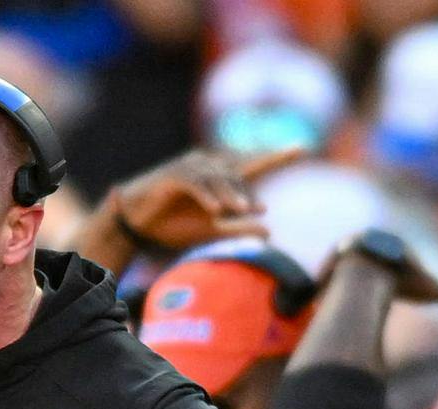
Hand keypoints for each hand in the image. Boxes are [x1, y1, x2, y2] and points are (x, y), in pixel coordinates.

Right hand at [110, 145, 303, 256]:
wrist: (134, 225)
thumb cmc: (171, 225)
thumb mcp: (211, 230)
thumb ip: (239, 228)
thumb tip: (270, 230)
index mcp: (218, 178)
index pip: (251, 164)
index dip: (276, 157)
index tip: (302, 148)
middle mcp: (206, 166)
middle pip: (234, 174)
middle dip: (246, 192)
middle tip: (257, 211)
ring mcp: (188, 168)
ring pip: (216, 177)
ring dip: (229, 193)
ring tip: (240, 211)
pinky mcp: (171, 176)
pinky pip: (194, 182)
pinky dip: (206, 195)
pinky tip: (214, 210)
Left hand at [327, 239, 437, 308]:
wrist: (368, 278)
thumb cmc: (401, 284)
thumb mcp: (432, 292)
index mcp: (394, 244)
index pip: (396, 255)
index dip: (394, 270)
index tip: (392, 283)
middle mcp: (371, 240)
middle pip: (370, 258)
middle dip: (369, 272)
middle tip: (367, 291)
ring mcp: (348, 248)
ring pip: (347, 263)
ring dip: (346, 277)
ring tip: (347, 297)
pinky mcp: (330, 260)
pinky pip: (327, 272)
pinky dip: (328, 284)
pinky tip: (327, 298)